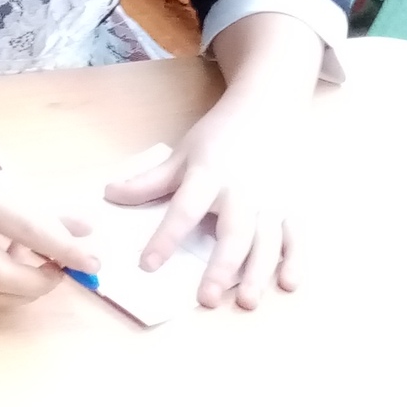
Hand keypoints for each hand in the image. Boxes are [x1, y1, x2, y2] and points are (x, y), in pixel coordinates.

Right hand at [0, 117, 99, 309]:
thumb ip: (40, 206)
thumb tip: (83, 231)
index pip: (29, 231)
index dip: (65, 250)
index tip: (92, 261)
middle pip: (2, 277)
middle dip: (40, 284)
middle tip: (60, 273)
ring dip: (20, 291)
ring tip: (36, 270)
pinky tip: (6, 261)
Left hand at [104, 103, 303, 310]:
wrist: (271, 106)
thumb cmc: (221, 134)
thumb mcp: (183, 153)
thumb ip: (150, 180)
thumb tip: (109, 195)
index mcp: (209, 175)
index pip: (184, 209)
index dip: (166, 237)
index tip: (147, 265)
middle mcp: (244, 190)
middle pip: (233, 233)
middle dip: (221, 267)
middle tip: (206, 298)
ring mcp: (274, 199)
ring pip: (267, 241)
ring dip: (257, 272)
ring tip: (245, 301)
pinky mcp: (296, 204)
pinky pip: (297, 236)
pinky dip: (296, 260)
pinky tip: (288, 284)